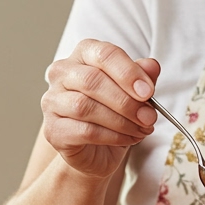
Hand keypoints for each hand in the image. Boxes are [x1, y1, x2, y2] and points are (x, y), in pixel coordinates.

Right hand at [41, 40, 159, 177]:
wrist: (98, 150)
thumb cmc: (114, 113)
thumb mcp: (134, 93)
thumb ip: (142, 76)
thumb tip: (151, 66)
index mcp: (84, 54)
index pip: (104, 54)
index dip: (128, 72)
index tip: (149, 92)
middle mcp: (62, 73)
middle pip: (92, 80)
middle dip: (126, 101)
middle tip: (149, 117)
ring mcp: (52, 101)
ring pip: (85, 107)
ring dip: (121, 121)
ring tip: (141, 129)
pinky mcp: (53, 130)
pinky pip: (84, 131)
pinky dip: (112, 136)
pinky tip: (127, 138)